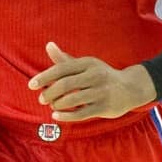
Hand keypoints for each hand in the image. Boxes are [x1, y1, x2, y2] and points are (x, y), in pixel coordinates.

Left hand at [28, 42, 154, 121]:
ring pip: (72, 100)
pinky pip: (81, 113)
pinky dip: (66, 116)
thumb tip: (48, 45)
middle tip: (41, 99)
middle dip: (50, 93)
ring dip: (58, 104)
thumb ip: (65, 59)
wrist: (130, 88)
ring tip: (52, 106)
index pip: (62, 69)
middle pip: (66, 85)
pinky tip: (56, 116)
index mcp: (88, 63)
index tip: (31, 85)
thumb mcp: (85, 65)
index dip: (45, 77)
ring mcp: (101, 92)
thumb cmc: (101, 76)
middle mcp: (95, 76)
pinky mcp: (104, 107)